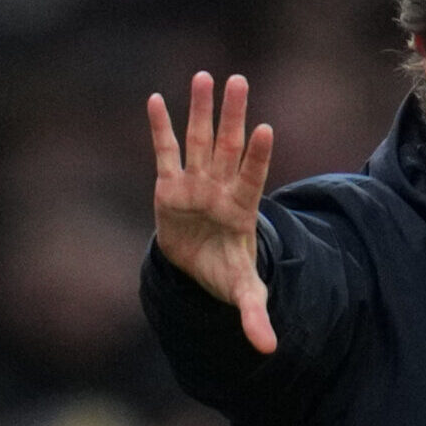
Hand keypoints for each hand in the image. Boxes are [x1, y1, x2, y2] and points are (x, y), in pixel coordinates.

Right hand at [148, 71, 276, 353]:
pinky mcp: (169, 185)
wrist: (199, 267)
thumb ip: (256, 314)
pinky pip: (165, 152)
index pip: (252, 179)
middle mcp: (219, 189)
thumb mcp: (243, 293)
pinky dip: (160, 128)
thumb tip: (269, 349)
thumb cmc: (224, 271)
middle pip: (227, 147)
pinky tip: (155, 99)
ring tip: (206, 77)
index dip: (257, 157)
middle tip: (239, 81)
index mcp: (241, 211)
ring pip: (199, 141)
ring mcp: (195, 184)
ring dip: (201, 110)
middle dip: (232, 116)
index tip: (265, 130)